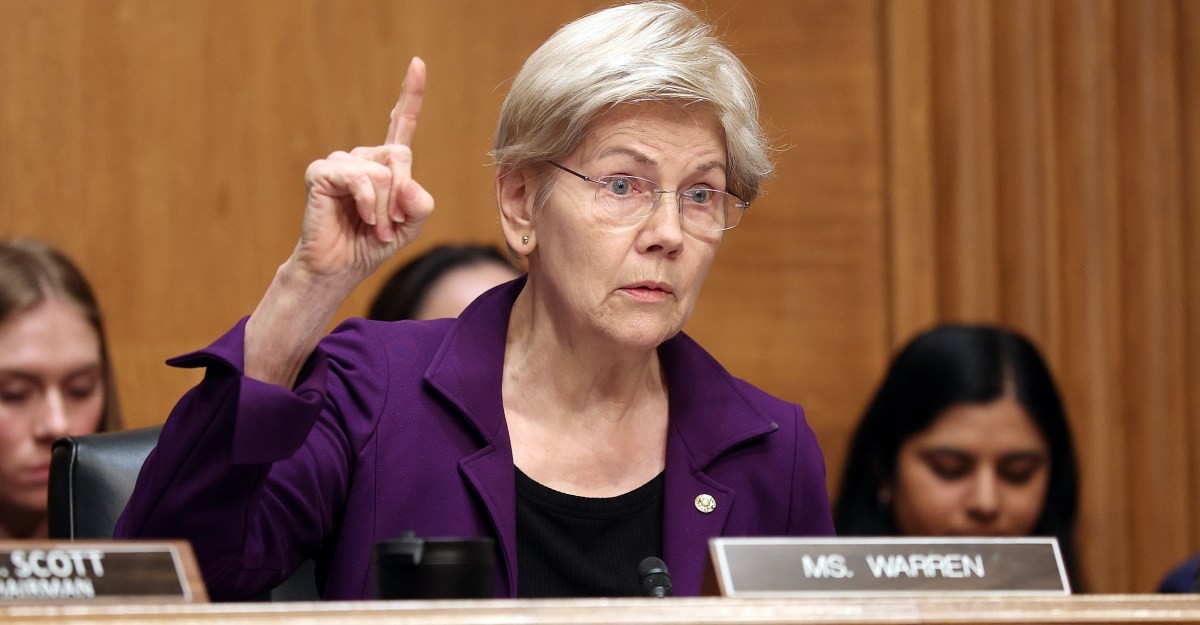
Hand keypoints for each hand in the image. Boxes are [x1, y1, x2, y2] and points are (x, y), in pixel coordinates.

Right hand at [292, 57, 434, 285]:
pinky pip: (359, 177)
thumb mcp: (410, 226)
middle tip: (391, 224)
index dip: (410, 95)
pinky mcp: (321, 173)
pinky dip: (368, 202)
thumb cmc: (371, 244)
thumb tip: (409, 182)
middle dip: (401, 196)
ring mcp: (340, 163)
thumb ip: (421, 204)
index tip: (418, 64)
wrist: (340, 268)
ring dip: (384, 207)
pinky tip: (363, 217)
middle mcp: (363, 157)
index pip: (401, 124)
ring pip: (381, 171)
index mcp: (385, 164)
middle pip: (400, 156)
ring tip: (373, 226)